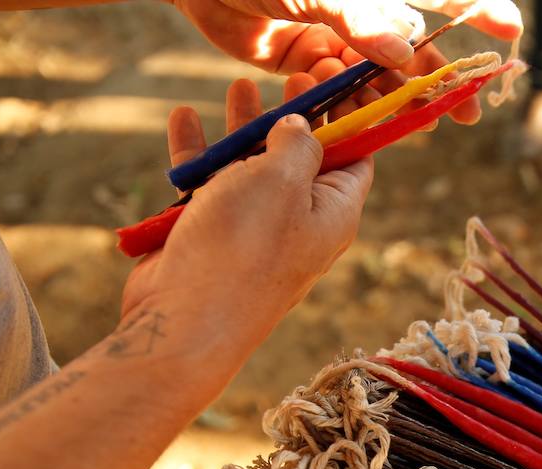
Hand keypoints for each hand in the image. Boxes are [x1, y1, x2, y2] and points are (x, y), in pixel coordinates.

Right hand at [121, 84, 372, 337]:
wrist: (185, 318)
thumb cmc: (243, 247)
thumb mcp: (282, 179)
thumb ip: (298, 143)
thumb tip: (301, 126)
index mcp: (334, 213)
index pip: (357, 159)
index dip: (351, 118)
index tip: (339, 82)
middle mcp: (300, 224)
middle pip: (304, 159)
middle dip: (295, 116)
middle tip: (293, 77)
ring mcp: (255, 232)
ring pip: (253, 169)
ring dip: (246, 128)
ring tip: (239, 86)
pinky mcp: (212, 237)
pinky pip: (209, 186)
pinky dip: (199, 153)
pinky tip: (184, 118)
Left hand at [170, 0, 522, 123]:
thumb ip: (359, 21)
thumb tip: (406, 53)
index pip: (436, 1)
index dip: (479, 14)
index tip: (511, 34)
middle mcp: (355, 17)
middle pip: (409, 56)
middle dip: (437, 84)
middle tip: (466, 114)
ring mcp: (328, 40)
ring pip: (370, 81)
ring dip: (385, 102)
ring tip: (409, 124)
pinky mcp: (297, 63)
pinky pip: (327, 93)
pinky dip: (335, 104)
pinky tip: (339, 112)